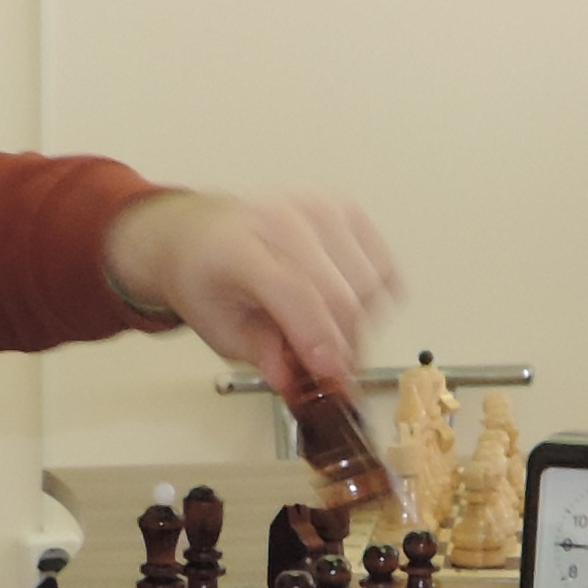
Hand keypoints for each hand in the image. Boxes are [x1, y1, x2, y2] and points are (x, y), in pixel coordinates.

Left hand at [104, 190, 404, 390]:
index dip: (319, 337)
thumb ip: (259, 355)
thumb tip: (294, 380)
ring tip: (328, 333)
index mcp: (238, 246)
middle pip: (340, 292)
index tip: (332, 374)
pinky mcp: (346, 210)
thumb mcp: (217, 329)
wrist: (205, 234)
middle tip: (331, 370)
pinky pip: (383, 267)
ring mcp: (318, 208)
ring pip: (370, 284)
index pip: (293, 291)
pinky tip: (345, 305)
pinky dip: (374, 298)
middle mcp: (282, 218)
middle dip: (344, 344)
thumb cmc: (209, 276)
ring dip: (361, 324)